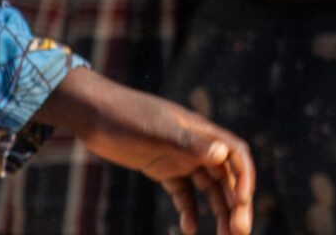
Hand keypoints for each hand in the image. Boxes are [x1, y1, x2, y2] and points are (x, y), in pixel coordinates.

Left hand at [43, 67, 254, 234]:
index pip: (235, 155)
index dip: (245, 178)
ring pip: (208, 188)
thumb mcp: (156, 130)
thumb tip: (223, 153)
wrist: (90, 112)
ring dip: (219, 212)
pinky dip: (189, 211)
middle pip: (226, 177)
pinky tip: (188, 229)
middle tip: (239, 232)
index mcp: (199, 131)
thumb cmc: (124, 115)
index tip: (242, 202)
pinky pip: (183, 193)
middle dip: (236, 204)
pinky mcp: (161, 168)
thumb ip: (188, 143)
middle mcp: (194, 145)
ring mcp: (178, 157)